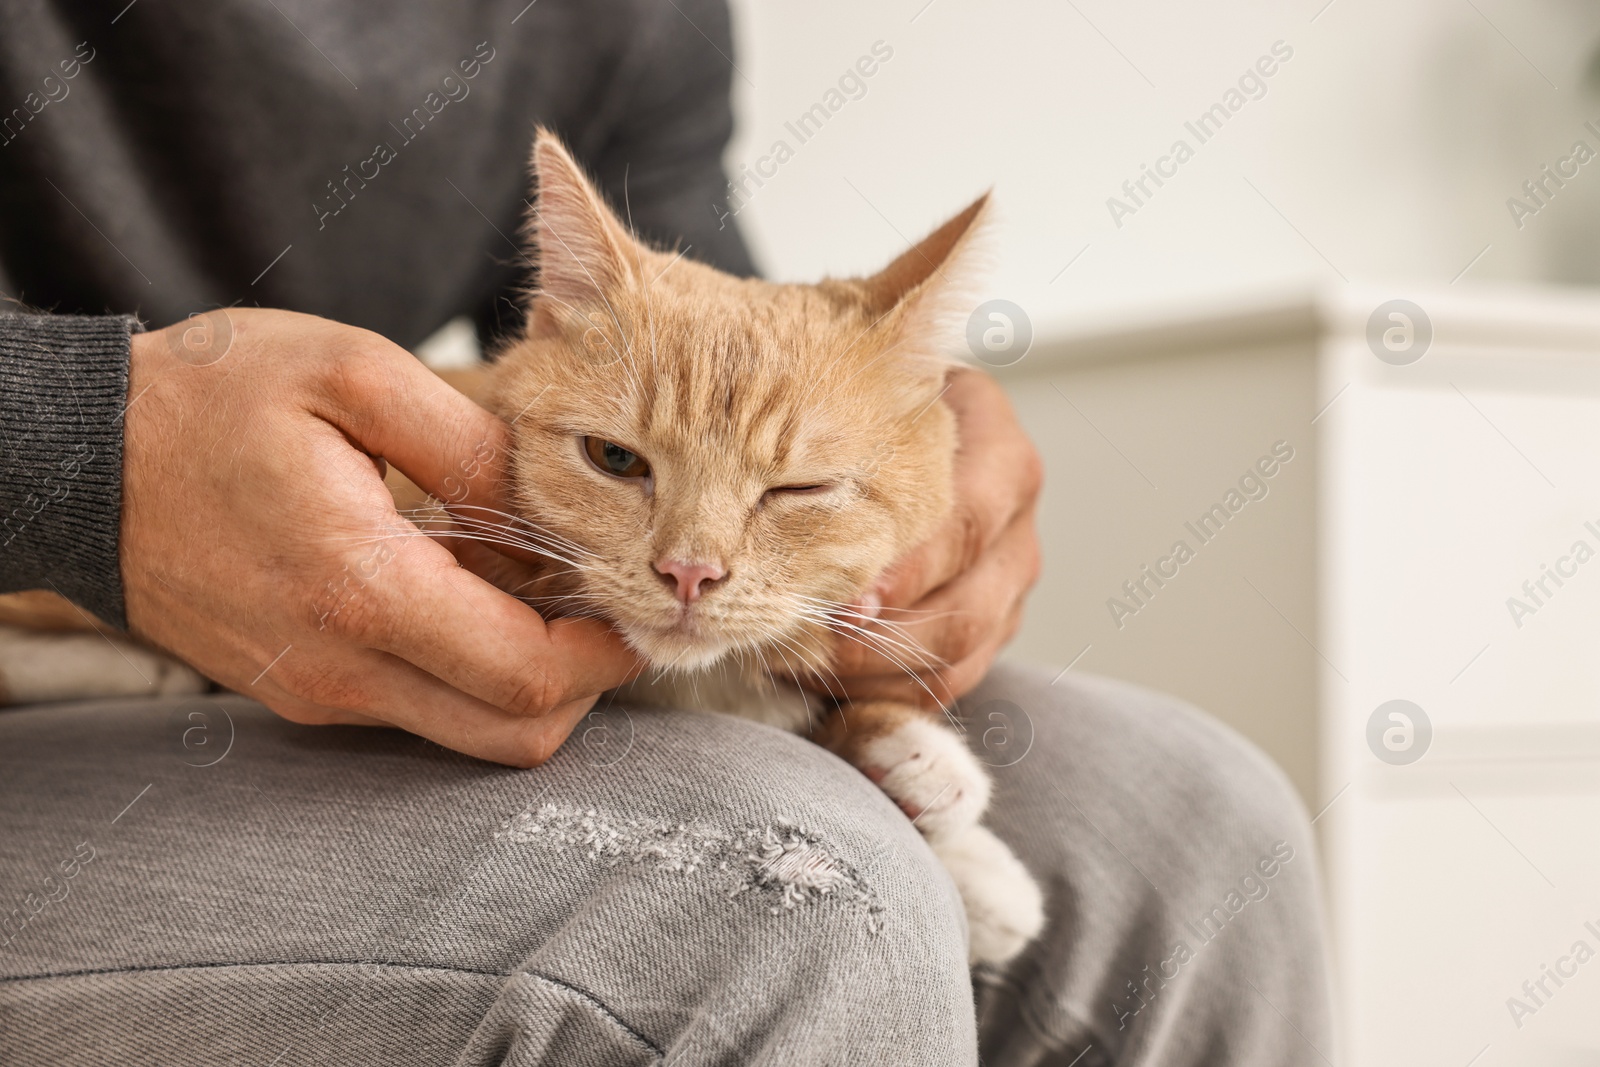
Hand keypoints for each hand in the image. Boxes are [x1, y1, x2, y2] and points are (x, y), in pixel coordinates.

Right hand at [122, 308, 641, 765]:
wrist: (79, 463)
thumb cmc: (210, 400)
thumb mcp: (350, 375)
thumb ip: (468, 441)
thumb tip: (547, 505)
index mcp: (365, 590)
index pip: (529, 677)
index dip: (605, 655)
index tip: (630, 602)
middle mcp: (343, 668)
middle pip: (514, 735)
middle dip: (585, 684)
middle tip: (603, 608)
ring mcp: (318, 691)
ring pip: (468, 732)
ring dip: (528, 678)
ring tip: (538, 588)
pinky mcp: (300, 689)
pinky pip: (416, 708)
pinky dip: (467, 669)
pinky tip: (468, 590)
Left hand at [810, 367, 1042, 707]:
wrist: (908, 433)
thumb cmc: (872, 415)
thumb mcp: (866, 407)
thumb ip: (847, 445)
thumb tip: (788, 498)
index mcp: (1001, 455)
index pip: (964, 524)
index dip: (905, 572)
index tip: (843, 601)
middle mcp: (1017, 522)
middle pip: (968, 610)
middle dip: (880, 641)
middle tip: (804, 645)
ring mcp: (1010, 580)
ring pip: (958, 659)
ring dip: (871, 675)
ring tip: (796, 663)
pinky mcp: (992, 626)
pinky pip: (944, 684)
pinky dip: (880, 693)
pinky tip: (819, 678)